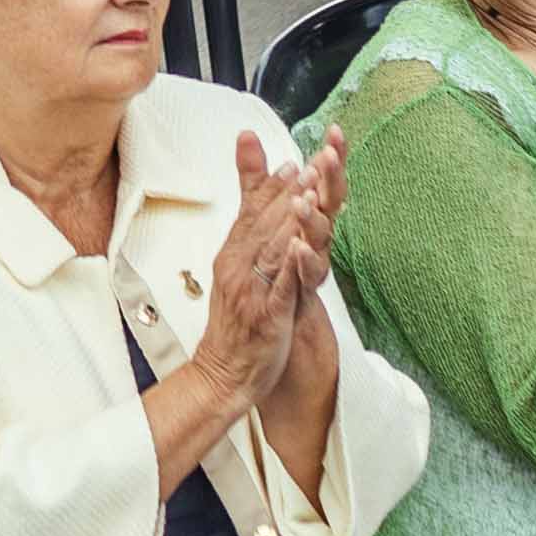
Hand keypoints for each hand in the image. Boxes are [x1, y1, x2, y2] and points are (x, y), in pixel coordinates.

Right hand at [188, 132, 342, 405]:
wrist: (222, 373)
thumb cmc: (235, 323)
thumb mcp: (237, 272)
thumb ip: (250, 236)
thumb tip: (262, 202)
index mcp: (233, 255)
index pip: (253, 212)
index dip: (275, 186)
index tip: (295, 162)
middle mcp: (239, 267)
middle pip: (265, 222)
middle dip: (291, 191)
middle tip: (313, 164)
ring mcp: (252, 291)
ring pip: (274, 247)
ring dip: (292, 217)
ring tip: (312, 191)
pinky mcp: (267, 316)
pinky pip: (280, 287)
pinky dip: (291, 264)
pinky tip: (303, 245)